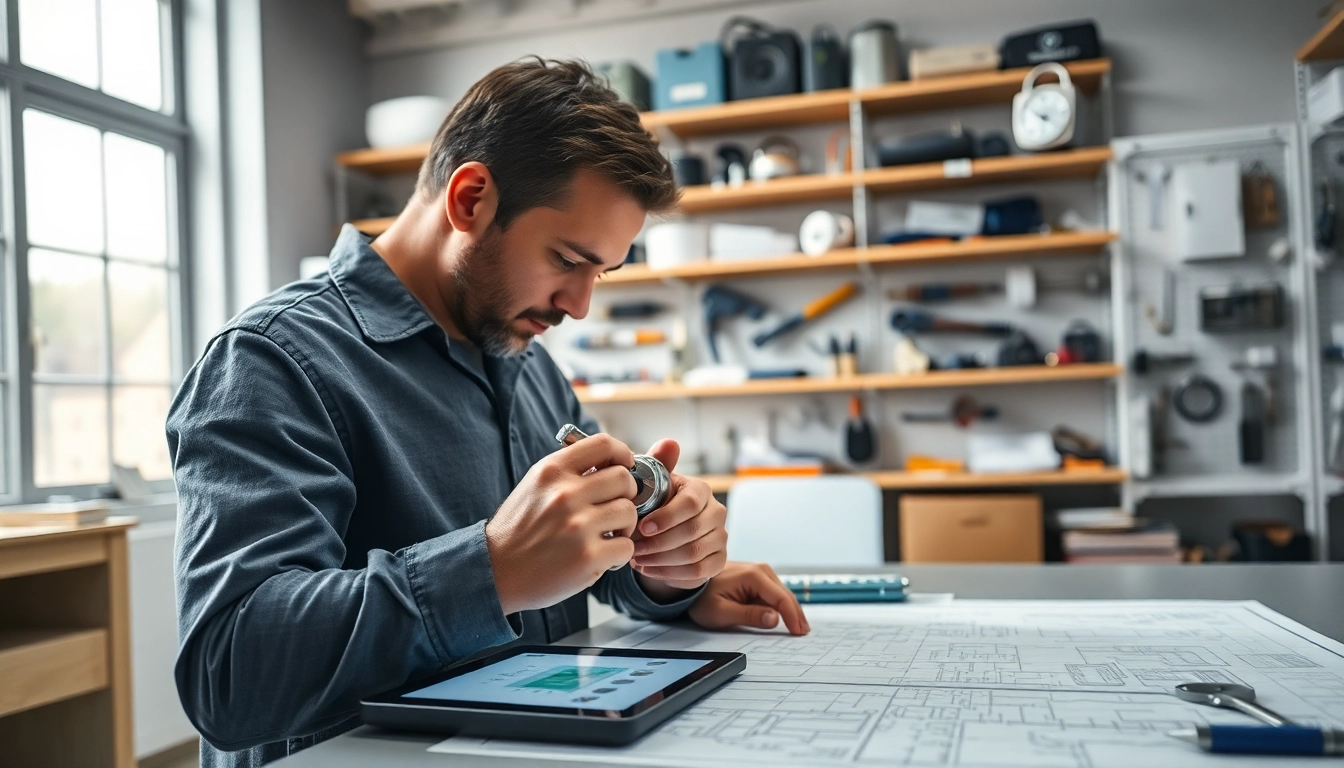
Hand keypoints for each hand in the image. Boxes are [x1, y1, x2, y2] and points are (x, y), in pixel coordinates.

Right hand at [486, 433, 638, 613]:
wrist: (495, 572)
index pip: (604, 445)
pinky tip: (602, 557)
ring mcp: (578, 526)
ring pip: (629, 512)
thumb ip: (568, 471)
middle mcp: (565, 494)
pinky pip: (626, 546)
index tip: (626, 466)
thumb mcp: (534, 486)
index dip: (623, 454)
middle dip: (627, 494)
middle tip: (615, 508)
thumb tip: (610, 462)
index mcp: (552, 471)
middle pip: (623, 479)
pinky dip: (619, 554)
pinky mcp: (588, 557)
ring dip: (625, 526)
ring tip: (608, 535)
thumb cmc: (518, 530)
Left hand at [629, 439, 727, 594]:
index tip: (642, 527)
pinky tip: (648, 569)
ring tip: (637, 559)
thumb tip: (669, 443)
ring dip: (660, 559)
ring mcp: (720, 537)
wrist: (664, 532)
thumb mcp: (651, 483)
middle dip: (658, 542)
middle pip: (692, 531)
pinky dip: (668, 573)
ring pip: (693, 554)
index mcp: (701, 490)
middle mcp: (717, 512)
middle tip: (633, 548)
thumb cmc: (655, 504)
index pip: (691, 503)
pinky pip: (697, 572)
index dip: (666, 517)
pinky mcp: (719, 560)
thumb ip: (658, 463)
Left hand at [688, 561, 809, 634]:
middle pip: (786, 595)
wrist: (692, 584)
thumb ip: (749, 616)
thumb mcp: (722, 612)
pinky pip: (775, 593)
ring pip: (783, 594)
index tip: (798, 633)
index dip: (792, 617)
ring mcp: (761, 572)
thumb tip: (775, 618)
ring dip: (791, 610)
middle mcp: (761, 570)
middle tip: (804, 634)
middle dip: (796, 615)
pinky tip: (788, 618)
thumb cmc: (702, 598)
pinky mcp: (758, 578)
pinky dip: (782, 606)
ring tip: (799, 628)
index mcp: (753, 576)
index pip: (781, 598)